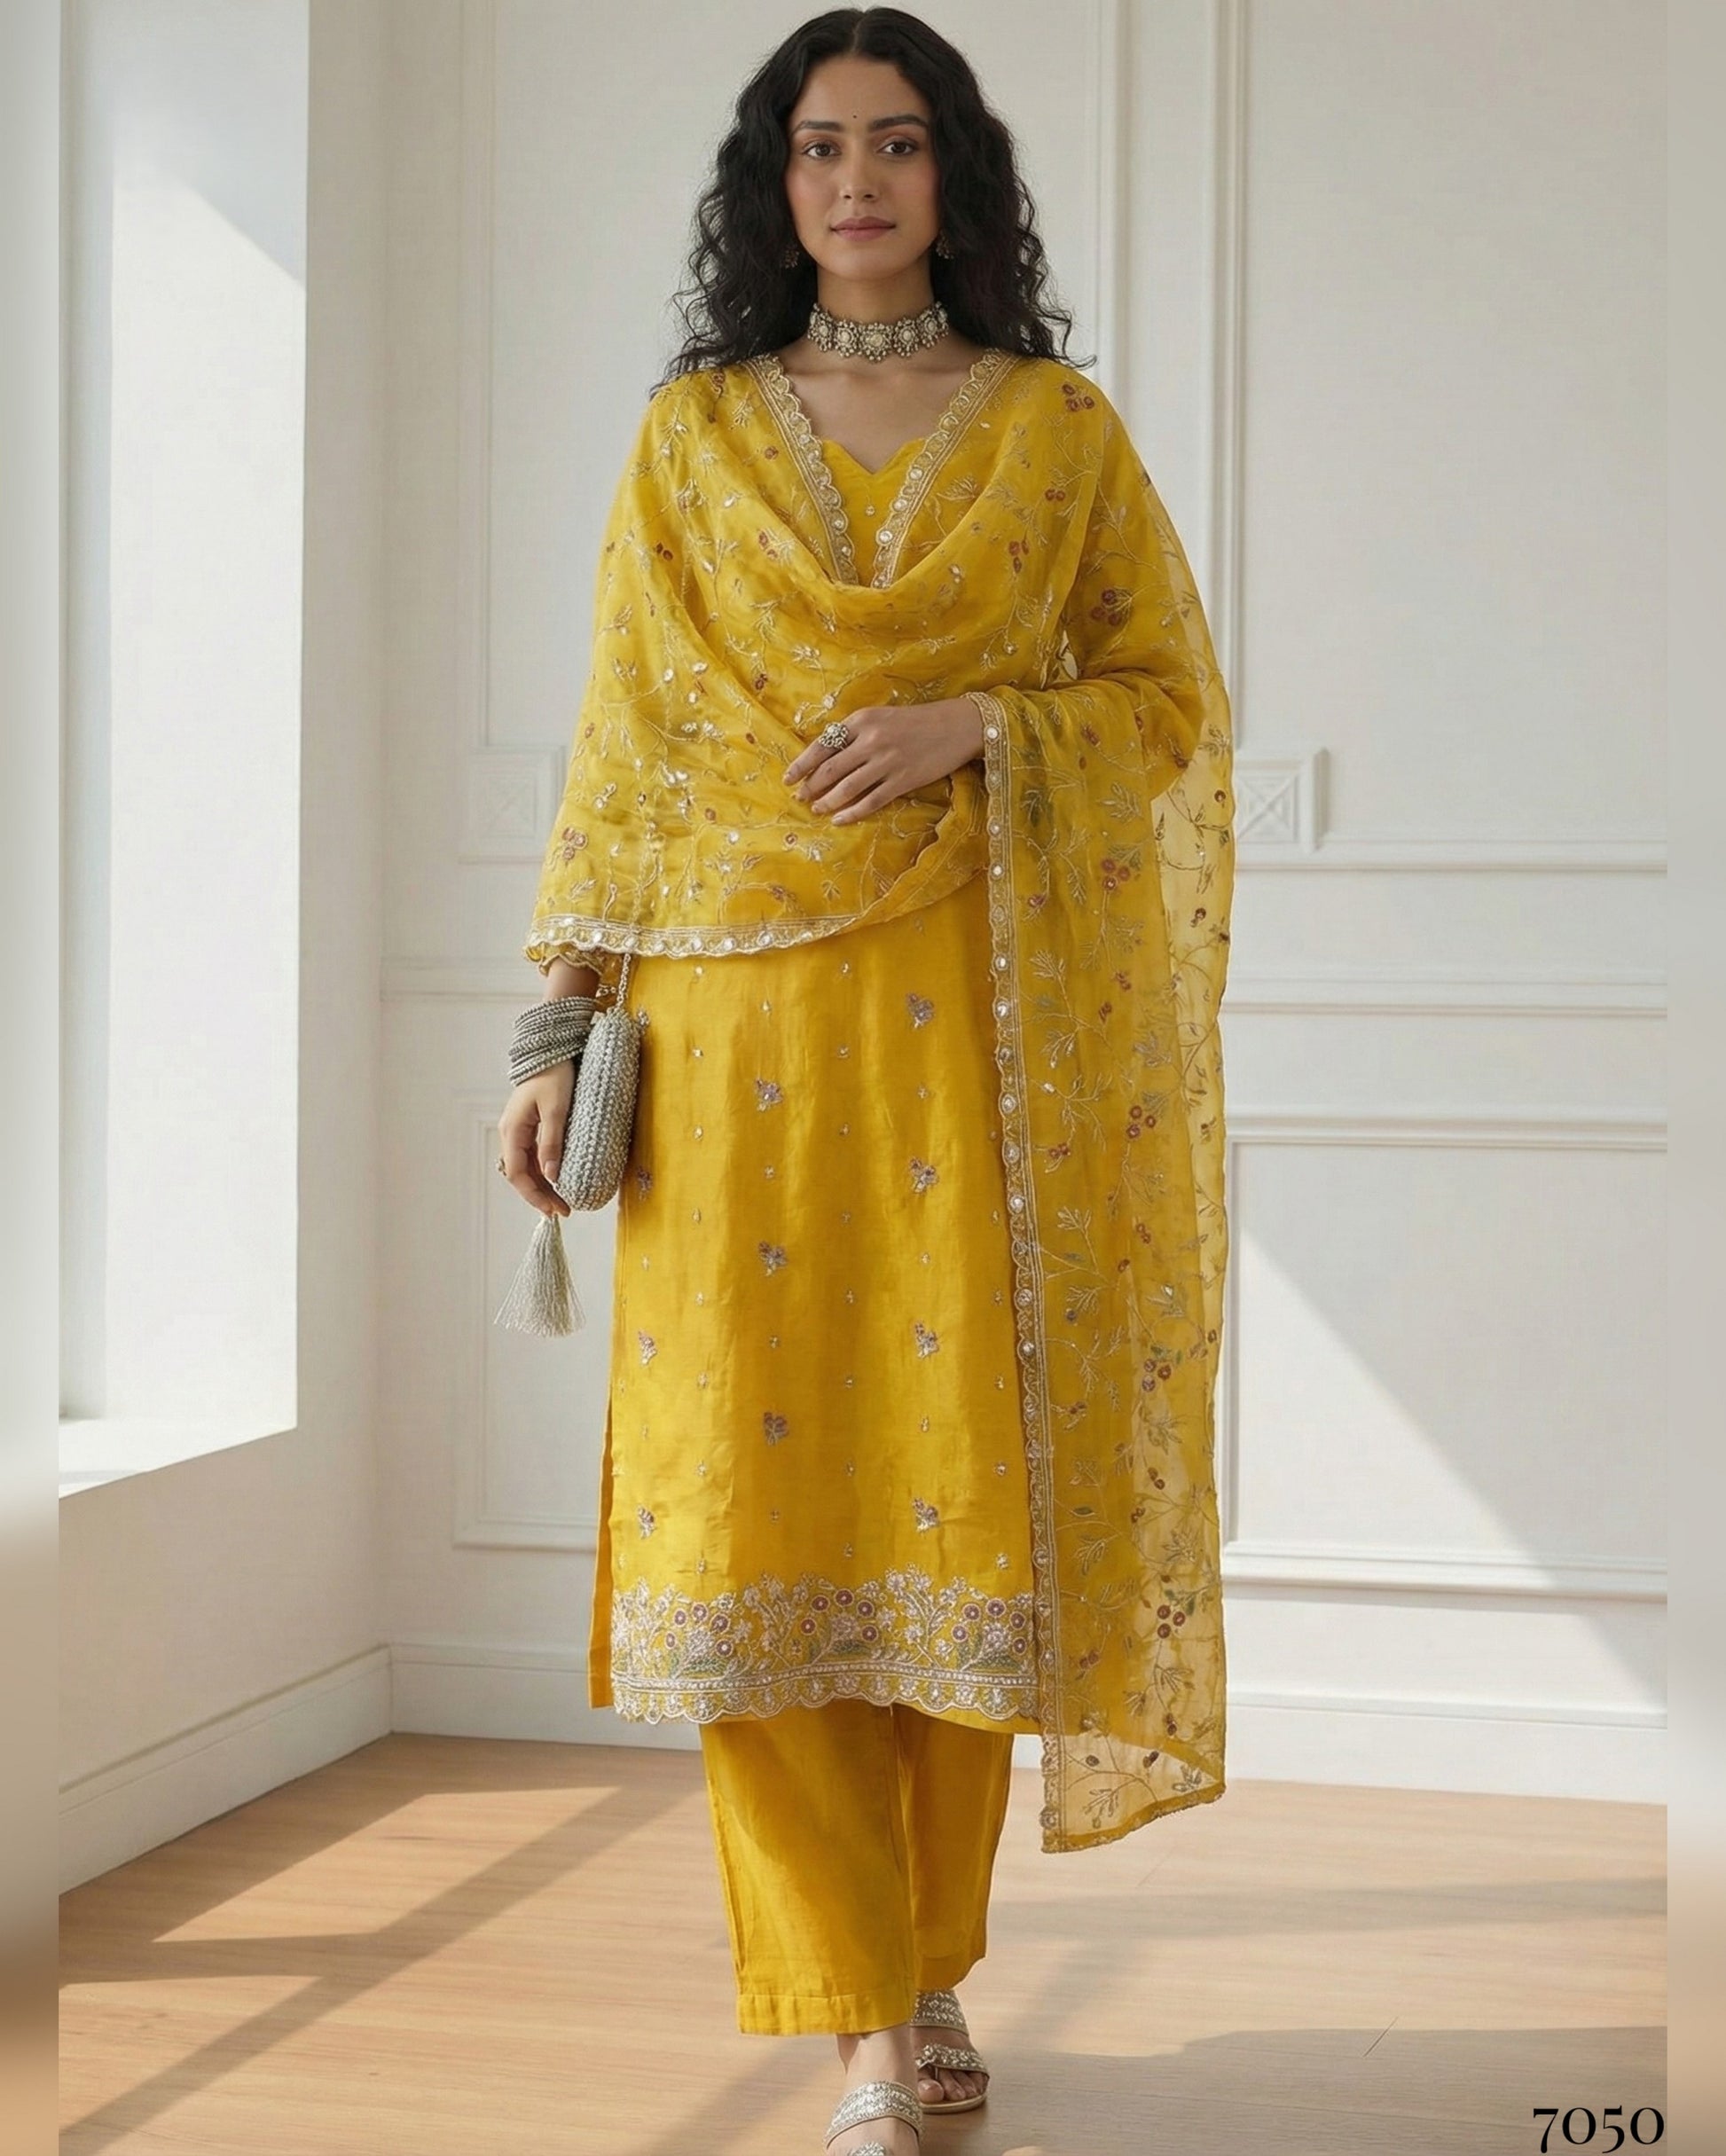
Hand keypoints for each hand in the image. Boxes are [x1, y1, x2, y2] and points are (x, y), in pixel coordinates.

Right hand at [498, 1060, 575, 1217]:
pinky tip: (557, 1179)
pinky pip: (533, 1155)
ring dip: (542, 1185)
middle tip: (563, 1211)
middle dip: (540, 1195)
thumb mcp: (557, 1109)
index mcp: (513, 1129)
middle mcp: (511, 1132)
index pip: (517, 1173)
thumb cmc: (555, 1074)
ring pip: (527, 1166)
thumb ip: (552, 1142)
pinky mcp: (530, 1125)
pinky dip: (544, 1170)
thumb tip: (551, 1176)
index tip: (553, 1209)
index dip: (533, 1195)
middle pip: (521, 1173)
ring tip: (563, 1201)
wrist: (552, 1050)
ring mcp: (519, 1129)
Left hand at [783, 695, 985, 823]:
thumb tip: (826, 757)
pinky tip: (840, 820)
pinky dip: (852, 813)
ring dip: (828, 802)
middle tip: (801, 798)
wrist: (956, 726)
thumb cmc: (916, 721)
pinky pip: (871, 802)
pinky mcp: (903, 780)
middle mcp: (872, 740)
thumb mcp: (881, 717)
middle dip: (811, 787)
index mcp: (862, 720)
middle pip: (830, 769)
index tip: (788, 778)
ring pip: (847, 788)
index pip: (822, 745)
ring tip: (818, 809)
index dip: (802, 765)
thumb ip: (855, 733)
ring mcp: (888, 762)